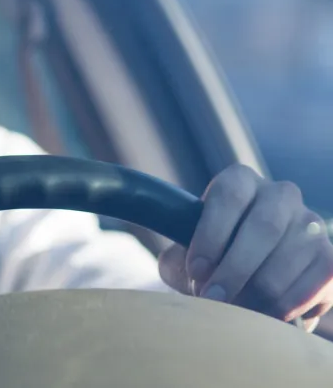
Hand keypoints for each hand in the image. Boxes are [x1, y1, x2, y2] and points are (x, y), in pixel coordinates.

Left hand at [158, 164, 332, 330]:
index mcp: (239, 182)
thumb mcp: (186, 254)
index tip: (196, 270)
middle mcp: (280, 194)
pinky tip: (266, 315)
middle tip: (214, 299)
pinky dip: (287, 306)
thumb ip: (179, 260)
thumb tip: (191, 272)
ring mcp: (310, 223)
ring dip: (259, 294)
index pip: (228, 196)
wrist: (250, 276)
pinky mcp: (329, 256)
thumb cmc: (210, 260)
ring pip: (288, 259)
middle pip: (264, 227)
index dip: (211, 234)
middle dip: (235, 269)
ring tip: (236, 312)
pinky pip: (314, 283)